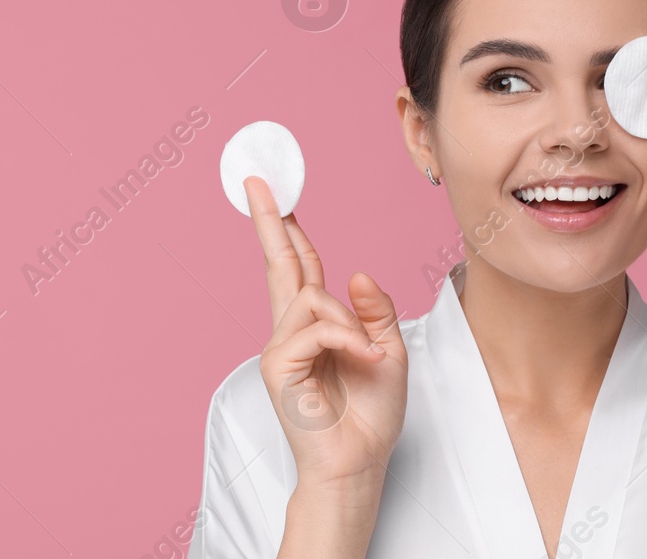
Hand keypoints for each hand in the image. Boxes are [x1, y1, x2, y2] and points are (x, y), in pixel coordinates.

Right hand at [245, 176, 407, 492]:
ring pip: (312, 298)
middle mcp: (292, 330)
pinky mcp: (277, 366)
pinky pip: (315, 328)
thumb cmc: (370, 416)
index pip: (299, 266)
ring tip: (367, 354)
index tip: (277, 195)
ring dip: (348, 321)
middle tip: (257, 182)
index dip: (289, 229)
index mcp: (316, 324)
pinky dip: (345, 338)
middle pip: (279, 263)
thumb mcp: (389, 350)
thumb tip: (357, 273)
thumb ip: (374, 310)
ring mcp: (280, 347)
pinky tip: (362, 357)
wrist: (358, 463)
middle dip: (268, 220)